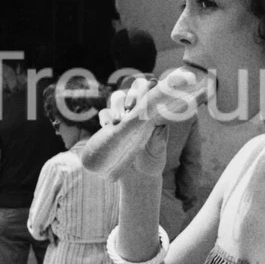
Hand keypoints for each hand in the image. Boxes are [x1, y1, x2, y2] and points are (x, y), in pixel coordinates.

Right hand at [84, 69, 207, 181]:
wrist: (137, 176)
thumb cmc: (152, 161)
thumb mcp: (158, 150)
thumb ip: (158, 137)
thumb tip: (159, 123)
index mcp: (153, 112)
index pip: (152, 92)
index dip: (150, 86)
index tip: (151, 87)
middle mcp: (138, 110)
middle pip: (133, 91)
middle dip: (132, 95)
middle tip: (131, 107)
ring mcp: (123, 116)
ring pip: (118, 99)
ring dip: (117, 106)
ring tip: (118, 120)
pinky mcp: (110, 125)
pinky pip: (104, 114)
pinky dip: (105, 117)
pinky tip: (107, 126)